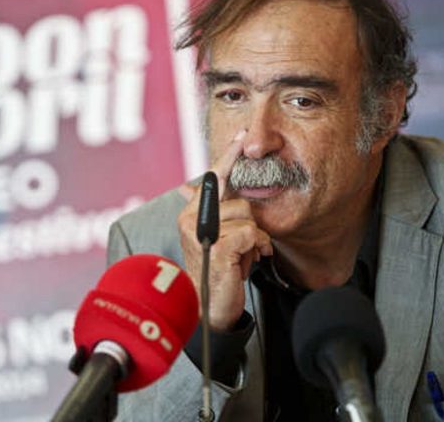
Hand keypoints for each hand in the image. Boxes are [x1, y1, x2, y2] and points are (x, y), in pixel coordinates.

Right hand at [177, 131, 272, 331]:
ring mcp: (202, 232)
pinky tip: (247, 262)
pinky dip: (257, 248)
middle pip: (241, 201)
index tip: (242, 136)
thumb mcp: (215, 236)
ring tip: (244, 255)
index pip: (213, 178)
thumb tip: (187, 186)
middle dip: (251, 225)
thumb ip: (213, 211)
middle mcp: (192, 218)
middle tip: (244, 246)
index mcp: (192, 212)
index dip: (229, 156)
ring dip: (255, 239)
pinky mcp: (215, 247)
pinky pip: (251, 233)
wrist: (211, 306)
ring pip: (248, 217)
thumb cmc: (217, 270)